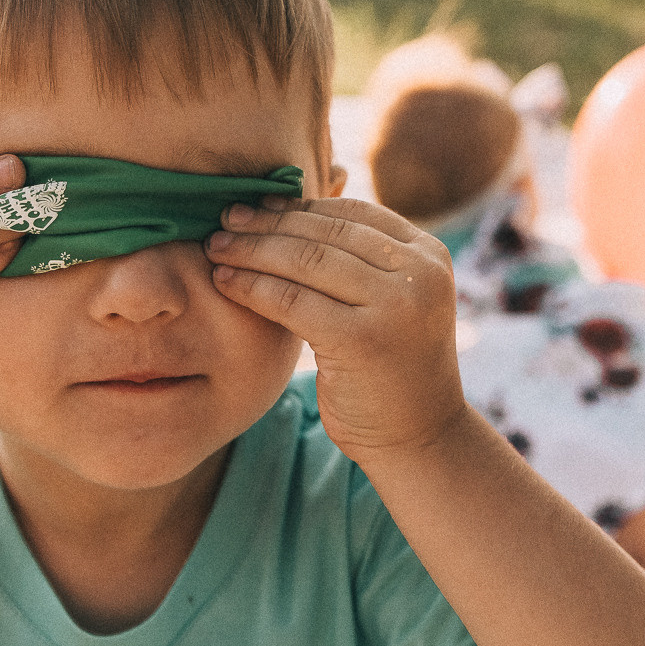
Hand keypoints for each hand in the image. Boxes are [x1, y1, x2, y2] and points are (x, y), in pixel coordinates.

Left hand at [206, 196, 470, 460]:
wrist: (419, 438)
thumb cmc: (391, 369)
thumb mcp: (392, 301)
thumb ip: (361, 261)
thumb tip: (290, 209)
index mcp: (429, 254)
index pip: (352, 212)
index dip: (298, 206)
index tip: (256, 207)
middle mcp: (420, 273)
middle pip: (326, 232)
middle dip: (268, 224)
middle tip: (223, 222)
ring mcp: (396, 305)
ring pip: (305, 261)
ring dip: (252, 251)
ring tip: (215, 249)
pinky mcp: (363, 339)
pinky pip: (291, 300)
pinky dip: (252, 287)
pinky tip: (224, 283)